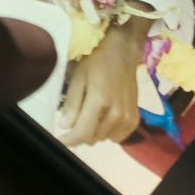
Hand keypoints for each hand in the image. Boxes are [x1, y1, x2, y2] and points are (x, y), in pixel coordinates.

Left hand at [56, 17, 150, 145]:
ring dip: (94, 132)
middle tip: (76, 117)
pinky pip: (116, 137)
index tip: (60, 139)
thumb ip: (72, 103)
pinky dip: (108, 132)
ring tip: (92, 113)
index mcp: (100, 101)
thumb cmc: (97, 62)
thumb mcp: (78, 78)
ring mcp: (127, 118)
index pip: (82, 133)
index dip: (68, 140)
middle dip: (80, 132)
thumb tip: (64, 126)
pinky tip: (105, 117)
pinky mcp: (134, 119)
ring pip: (103, 138)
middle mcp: (116, 113)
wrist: (123, 53)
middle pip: (91, 138)